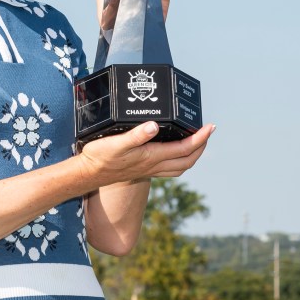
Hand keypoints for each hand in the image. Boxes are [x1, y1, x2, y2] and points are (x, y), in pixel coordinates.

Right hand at [77, 121, 213, 185]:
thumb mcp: (116, 143)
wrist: (88, 174)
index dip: (200, 138)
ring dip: (193, 155)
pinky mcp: (143, 170)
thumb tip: (155, 125)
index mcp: (152, 156)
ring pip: (180, 167)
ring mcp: (149, 170)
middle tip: (208, 131)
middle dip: (202, 146)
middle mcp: (154, 165)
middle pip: (188, 160)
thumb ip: (136, 135)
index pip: (185, 148)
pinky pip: (170, 169)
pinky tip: (175, 151)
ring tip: (197, 141)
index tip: (210, 126)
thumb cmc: (100, 158)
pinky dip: (179, 160)